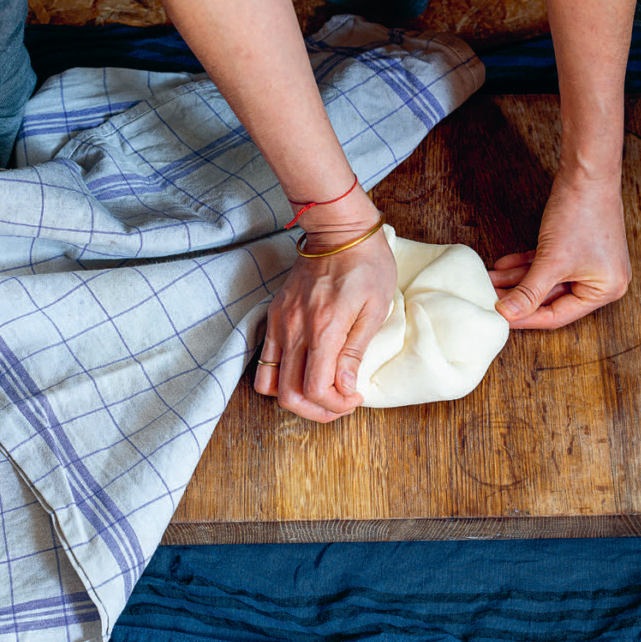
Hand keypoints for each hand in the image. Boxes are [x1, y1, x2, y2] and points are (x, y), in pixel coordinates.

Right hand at [253, 226, 396, 422]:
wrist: (339, 231)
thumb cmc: (366, 265)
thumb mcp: (374, 309)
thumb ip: (355, 352)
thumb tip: (344, 388)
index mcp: (324, 328)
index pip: (315, 389)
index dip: (335, 405)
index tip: (354, 397)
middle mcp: (295, 328)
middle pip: (289, 395)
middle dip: (316, 410)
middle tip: (339, 403)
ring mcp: (280, 321)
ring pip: (270, 383)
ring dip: (294, 398)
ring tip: (320, 391)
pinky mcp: (274, 314)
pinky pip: (266, 359)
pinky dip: (280, 376)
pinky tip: (305, 369)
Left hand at [489, 166, 630, 329]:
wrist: (586, 173)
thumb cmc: (581, 214)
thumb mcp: (552, 260)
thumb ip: (528, 291)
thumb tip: (508, 314)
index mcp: (605, 290)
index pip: (557, 315)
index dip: (525, 317)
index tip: (500, 317)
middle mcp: (601, 281)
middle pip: (550, 298)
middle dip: (518, 295)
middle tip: (490, 297)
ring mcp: (589, 264)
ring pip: (545, 280)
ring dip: (517, 279)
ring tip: (489, 280)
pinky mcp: (576, 248)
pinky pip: (547, 264)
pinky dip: (526, 264)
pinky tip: (503, 266)